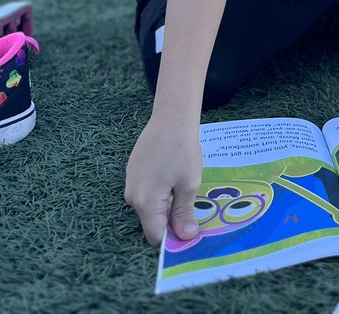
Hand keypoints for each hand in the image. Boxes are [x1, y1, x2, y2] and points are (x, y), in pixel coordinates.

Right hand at [124, 117, 202, 245]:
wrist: (171, 117)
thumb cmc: (182, 151)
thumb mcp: (188, 184)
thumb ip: (184, 213)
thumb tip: (185, 238)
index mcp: (145, 203)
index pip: (155, 236)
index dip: (172, 239)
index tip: (190, 232)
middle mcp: (131, 196)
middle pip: (151, 221)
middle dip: (170, 220)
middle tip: (191, 207)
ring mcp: (129, 182)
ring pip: (149, 206)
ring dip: (165, 204)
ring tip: (184, 188)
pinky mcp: (132, 170)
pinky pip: (146, 191)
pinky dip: (159, 191)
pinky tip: (173, 175)